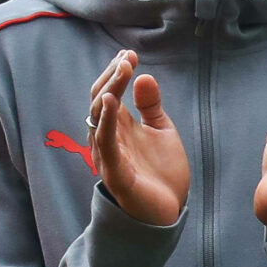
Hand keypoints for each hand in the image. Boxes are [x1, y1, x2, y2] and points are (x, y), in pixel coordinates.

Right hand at [87, 50, 188, 226]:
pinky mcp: (115, 172)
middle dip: (113, 76)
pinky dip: (106, 121)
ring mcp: (108, 154)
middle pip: (99, 100)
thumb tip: (145, 76)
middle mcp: (108, 138)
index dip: (117, 72)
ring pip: (98, 117)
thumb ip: (151, 107)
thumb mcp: (161, 132)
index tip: (130, 53)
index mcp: (118, 127)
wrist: (167, 212)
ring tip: (123, 70)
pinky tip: (112, 101)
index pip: (108, 92)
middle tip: (128, 58)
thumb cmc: (161, 174)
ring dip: (110, 90)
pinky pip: (105, 143)